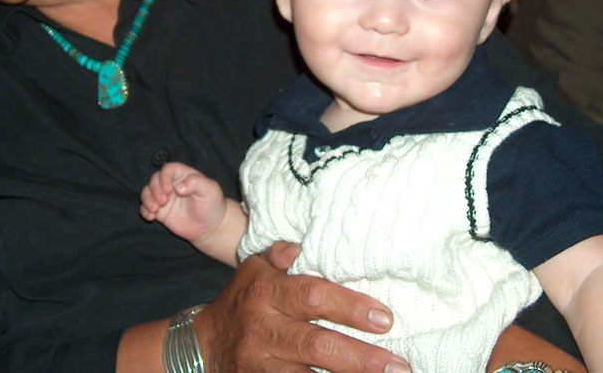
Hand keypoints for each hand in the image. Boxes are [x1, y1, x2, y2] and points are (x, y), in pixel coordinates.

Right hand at [140, 162, 226, 243]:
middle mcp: (171, 184)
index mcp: (183, 175)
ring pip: (147, 192)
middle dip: (154, 189)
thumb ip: (196, 183)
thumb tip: (178, 187)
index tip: (169, 190)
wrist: (210, 226)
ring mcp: (165, 198)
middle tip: (163, 201)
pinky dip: (144, 210)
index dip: (164, 178)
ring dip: (147, 199)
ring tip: (155, 210)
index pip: (168, 169)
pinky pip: (145, 208)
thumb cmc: (212, 204)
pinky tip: (151, 217)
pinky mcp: (160, 211)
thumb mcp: (210, 190)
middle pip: (154, 179)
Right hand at [192, 242, 410, 371]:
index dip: (349, 307)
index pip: (311, 296)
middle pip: (316, 344)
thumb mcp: (254, 268)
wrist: (203, 346)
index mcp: (266, 291)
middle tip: (399, 365)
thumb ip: (281, 255)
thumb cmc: (243, 300)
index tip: (385, 317)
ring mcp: (259, 364)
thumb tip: (304, 243)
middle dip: (360, 358)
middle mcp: (262, 328)